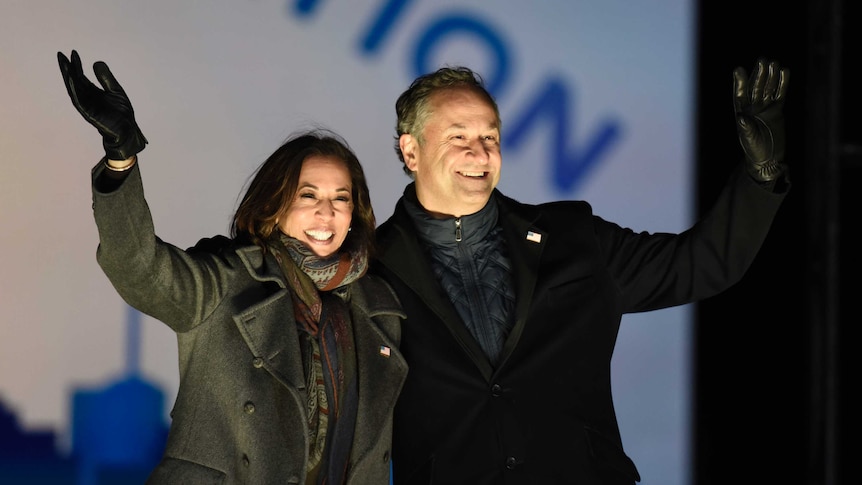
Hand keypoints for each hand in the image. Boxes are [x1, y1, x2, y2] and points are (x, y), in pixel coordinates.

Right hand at [58, 50, 146, 160]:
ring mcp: (86, 105)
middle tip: (60, 55)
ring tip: (63, 64)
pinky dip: (74, 89)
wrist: (127, 129)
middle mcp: (87, 97)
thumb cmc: (121, 113)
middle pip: (74, 80)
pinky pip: (78, 100)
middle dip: (67, 68)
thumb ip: (106, 78)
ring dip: (67, 76)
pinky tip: (71, 78)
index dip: (76, 65)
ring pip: (73, 88)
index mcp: (93, 92)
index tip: (73, 52)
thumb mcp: (115, 90)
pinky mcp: (88, 112)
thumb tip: (96, 62)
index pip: (81, 76)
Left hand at [733, 58, 788, 181]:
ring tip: (773, 62)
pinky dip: (782, 84)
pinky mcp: (777, 111)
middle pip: (755, 88)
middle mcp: (752, 109)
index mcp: (742, 114)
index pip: (740, 95)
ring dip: (770, 76)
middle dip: (758, 74)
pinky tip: (785, 72)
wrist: (768, 159)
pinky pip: (780, 94)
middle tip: (762, 60)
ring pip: (768, 89)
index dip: (740, 83)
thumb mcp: (749, 139)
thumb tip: (740, 117)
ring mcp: (765, 108)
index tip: (739, 69)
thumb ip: (746, 128)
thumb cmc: (754, 150)